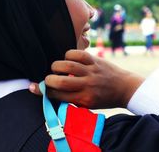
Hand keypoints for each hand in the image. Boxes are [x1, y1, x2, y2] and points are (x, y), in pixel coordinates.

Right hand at [29, 50, 143, 108]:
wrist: (124, 88)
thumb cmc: (103, 98)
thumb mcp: (88, 104)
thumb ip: (71, 99)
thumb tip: (50, 91)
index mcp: (84, 99)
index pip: (58, 96)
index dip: (43, 92)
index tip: (34, 87)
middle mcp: (87, 85)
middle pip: (61, 81)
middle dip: (48, 79)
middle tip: (47, 78)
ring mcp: (91, 71)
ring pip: (67, 65)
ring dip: (56, 65)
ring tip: (56, 68)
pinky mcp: (95, 60)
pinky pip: (78, 54)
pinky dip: (68, 54)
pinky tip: (67, 58)